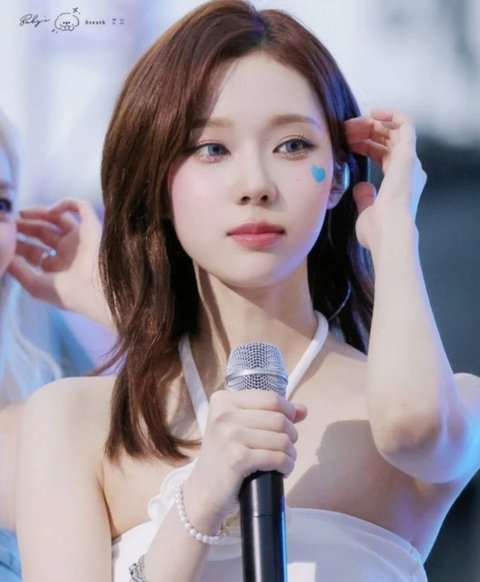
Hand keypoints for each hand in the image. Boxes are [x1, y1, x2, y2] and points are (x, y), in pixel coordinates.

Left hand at [8, 198, 111, 327]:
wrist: (94, 290)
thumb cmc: (67, 293)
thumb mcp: (35, 285)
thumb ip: (18, 271)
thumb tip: (4, 256)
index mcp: (58, 267)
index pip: (35, 251)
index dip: (18, 244)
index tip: (4, 237)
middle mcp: (69, 252)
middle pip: (44, 232)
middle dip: (25, 226)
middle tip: (9, 222)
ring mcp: (80, 239)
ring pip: (59, 217)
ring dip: (40, 213)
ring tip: (22, 213)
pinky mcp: (92, 227)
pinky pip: (82, 207)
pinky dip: (67, 204)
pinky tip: (51, 210)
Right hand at [187, 390, 306, 524]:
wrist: (203, 492)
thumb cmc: (223, 457)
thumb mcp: (240, 427)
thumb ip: (269, 414)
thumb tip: (303, 409)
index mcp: (223, 400)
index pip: (271, 398)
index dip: (288, 411)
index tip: (289, 424)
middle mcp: (224, 414)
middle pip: (279, 418)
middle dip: (291, 435)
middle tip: (286, 447)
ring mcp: (229, 435)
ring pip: (282, 438)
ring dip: (290, 453)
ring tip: (284, 460)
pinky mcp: (237, 458)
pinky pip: (277, 457)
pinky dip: (286, 465)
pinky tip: (282, 470)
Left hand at [345, 109, 426, 248]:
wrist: (388, 232)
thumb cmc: (377, 230)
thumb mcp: (366, 212)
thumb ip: (365, 198)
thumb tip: (361, 187)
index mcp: (400, 183)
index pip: (384, 154)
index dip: (365, 145)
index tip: (347, 143)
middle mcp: (408, 170)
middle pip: (388, 140)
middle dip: (366, 132)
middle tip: (346, 130)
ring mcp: (409, 161)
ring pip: (394, 130)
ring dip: (372, 124)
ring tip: (352, 124)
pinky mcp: (408, 154)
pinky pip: (406, 124)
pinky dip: (391, 114)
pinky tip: (372, 113)